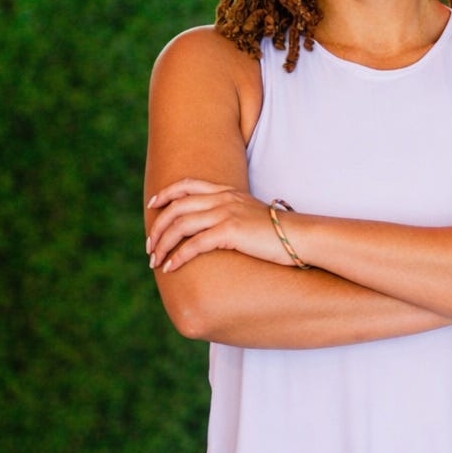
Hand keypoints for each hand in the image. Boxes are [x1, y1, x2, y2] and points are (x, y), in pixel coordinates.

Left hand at [146, 178, 293, 272]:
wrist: (302, 236)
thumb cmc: (280, 233)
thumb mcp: (252, 216)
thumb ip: (233, 215)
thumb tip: (219, 230)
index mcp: (228, 192)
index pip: (188, 185)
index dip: (166, 193)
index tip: (152, 205)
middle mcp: (224, 198)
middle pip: (177, 207)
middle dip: (158, 227)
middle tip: (149, 246)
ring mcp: (226, 213)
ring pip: (181, 225)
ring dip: (163, 244)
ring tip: (155, 261)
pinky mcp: (230, 231)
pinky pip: (194, 244)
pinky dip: (178, 256)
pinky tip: (170, 267)